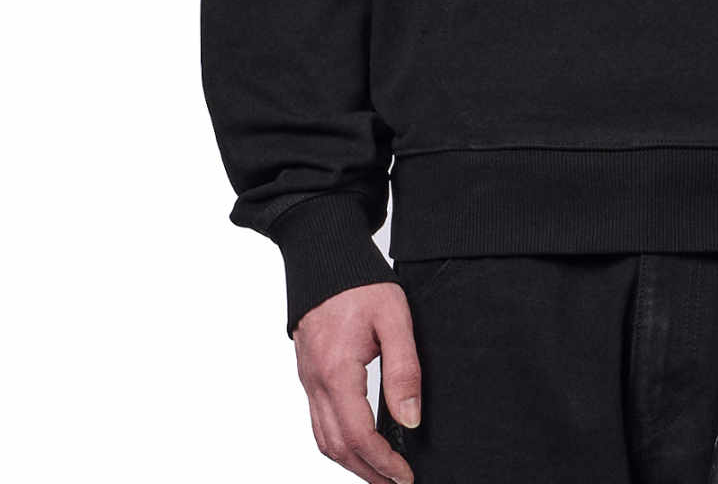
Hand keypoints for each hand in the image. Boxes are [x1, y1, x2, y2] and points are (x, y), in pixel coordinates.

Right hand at [292, 282, 421, 483]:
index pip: (358, 435)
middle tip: (397, 483)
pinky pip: (318, 420)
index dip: (383, 463)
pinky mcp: (308, 374)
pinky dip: (337, 442)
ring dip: (351, 463)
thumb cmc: (359, 282)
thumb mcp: (394, 318)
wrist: (324, 257)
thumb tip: (410, 418)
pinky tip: (358, 443)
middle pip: (336, 447)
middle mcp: (315, 382)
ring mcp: (307, 380)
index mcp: (335, 371)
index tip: (405, 476)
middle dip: (367, 472)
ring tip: (380, 473)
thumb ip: (403, 369)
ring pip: (323, 438)